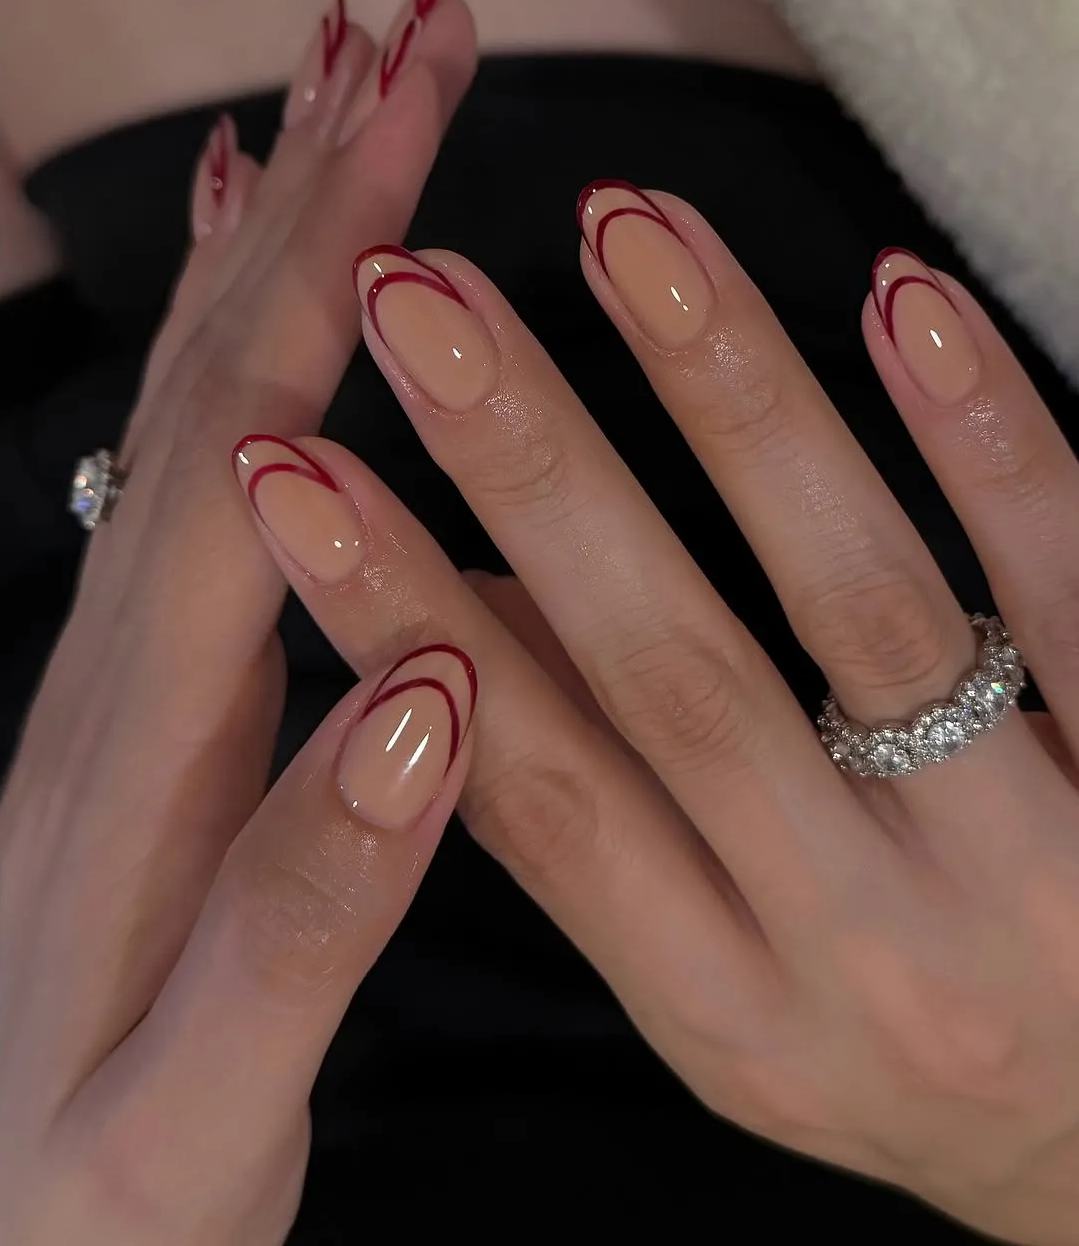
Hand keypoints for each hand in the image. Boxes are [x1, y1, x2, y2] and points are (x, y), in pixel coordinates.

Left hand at [0, 0, 476, 1245]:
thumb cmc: (78, 1204)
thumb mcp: (194, 1119)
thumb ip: (305, 911)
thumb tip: (431, 691)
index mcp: (147, 754)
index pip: (256, 446)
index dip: (338, 261)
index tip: (420, 99)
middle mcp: (112, 680)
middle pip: (217, 376)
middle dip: (322, 187)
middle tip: (412, 23)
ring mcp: (110, 679)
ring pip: (189, 403)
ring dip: (269, 237)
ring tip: (338, 98)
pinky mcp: (133, 703)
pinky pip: (174, 481)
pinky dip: (212, 352)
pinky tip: (241, 296)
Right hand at [249, 185, 1078, 1242]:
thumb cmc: (911, 1046)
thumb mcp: (732, 992)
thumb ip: (597, 817)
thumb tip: (445, 614)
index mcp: (726, 1006)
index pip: (534, 791)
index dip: (395, 620)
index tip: (282, 471)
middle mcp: (863, 953)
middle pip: (672, 675)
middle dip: (529, 469)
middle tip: (415, 298)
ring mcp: (1022, 875)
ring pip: (859, 607)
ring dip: (729, 401)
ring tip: (627, 235)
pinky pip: (1069, 593)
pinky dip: (978, 439)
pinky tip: (898, 300)